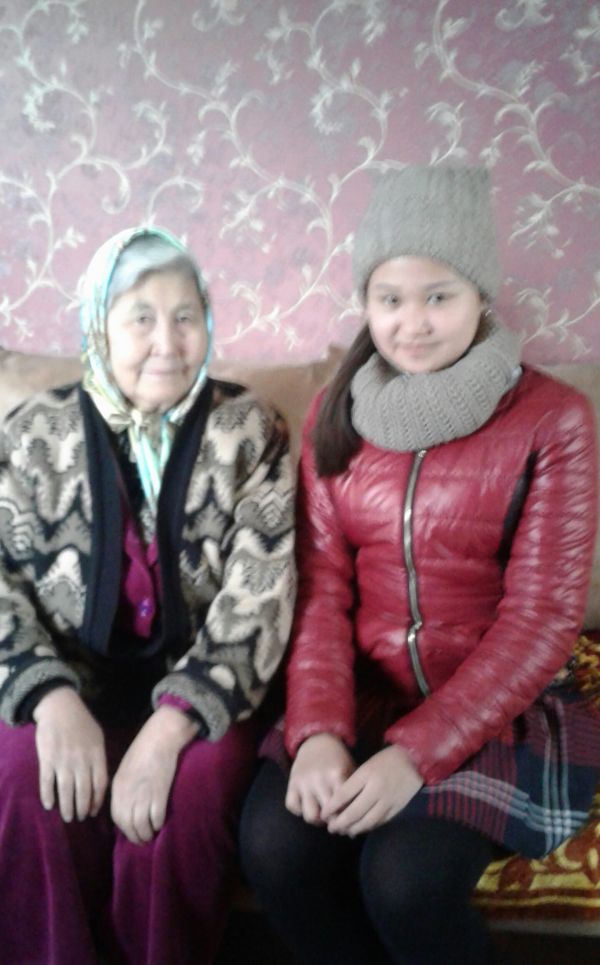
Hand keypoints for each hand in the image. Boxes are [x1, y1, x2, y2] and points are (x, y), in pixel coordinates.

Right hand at [34, 686, 107, 821]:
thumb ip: (100, 758)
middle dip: (82, 808)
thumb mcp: (98, 737)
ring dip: (67, 807)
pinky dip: (48, 796)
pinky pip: (47, 782)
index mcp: (96, 754)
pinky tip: (50, 805)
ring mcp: (63, 760)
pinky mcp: (47, 759)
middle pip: (83, 791)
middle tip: (79, 818)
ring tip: (68, 816)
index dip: (97, 801)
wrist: (60, 706)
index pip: (100, 784)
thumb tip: (101, 782)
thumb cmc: (81, 722)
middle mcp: (81, 760)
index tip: (93, 812)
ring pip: (66, 791)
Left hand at [111, 705, 198, 844]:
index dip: (125, 828)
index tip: (132, 832)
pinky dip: (158, 823)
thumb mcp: (126, 769)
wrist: (159, 737)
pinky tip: (160, 823)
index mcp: (118, 788)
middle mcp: (128, 794)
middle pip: (128, 825)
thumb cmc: (144, 750)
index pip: (117, 817)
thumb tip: (128, 806)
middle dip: (136, 836)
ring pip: (142, 825)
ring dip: (147, 833)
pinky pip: (156, 817)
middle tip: (143, 840)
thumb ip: (124, 788)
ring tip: (152, 834)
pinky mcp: (159, 793)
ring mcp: (143, 794)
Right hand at [285, 733, 354, 824]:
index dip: (347, 819)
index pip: (343, 807)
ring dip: (317, 820)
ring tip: (322, 817)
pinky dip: (299, 811)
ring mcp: (303, 782)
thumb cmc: (338, 759)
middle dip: (333, 823)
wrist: (318, 740)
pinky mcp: (291, 782)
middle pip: (327, 815)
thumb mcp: (350, 770)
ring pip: (309, 815)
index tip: (349, 822)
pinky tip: (308, 806)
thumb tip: (358, 819)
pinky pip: (292, 806)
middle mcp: (319, 779)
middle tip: (337, 823)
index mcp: (336, 775)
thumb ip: (353, 792)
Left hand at [322, 745, 423, 836]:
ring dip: (354, 829)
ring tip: (345, 831)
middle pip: (354, 812)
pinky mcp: (397, 807)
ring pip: (367, 821)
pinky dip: (369, 827)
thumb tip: (338, 801)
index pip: (344, 795)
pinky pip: (380, 821)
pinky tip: (361, 828)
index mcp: (366, 774)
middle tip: (331, 828)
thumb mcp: (367, 766)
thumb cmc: (386, 760)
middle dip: (340, 823)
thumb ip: (354, 782)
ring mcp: (388, 800)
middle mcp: (376, 789)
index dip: (332, 807)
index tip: (324, 814)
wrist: (413, 760)